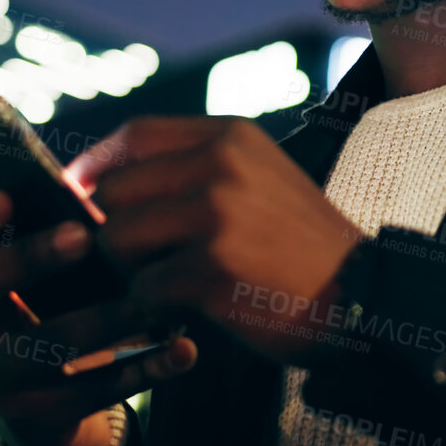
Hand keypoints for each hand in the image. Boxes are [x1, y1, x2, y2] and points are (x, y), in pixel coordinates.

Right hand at [0, 190, 198, 445]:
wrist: (46, 412)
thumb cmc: (50, 314)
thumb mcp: (36, 281)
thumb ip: (46, 238)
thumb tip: (89, 185)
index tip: (4, 195)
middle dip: (28, 257)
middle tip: (83, 235)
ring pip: (45, 345)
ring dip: (104, 318)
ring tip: (154, 295)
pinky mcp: (35, 419)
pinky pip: (94, 393)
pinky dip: (144, 369)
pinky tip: (184, 349)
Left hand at [69, 116, 364, 363]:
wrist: (365, 297)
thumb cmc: (303, 248)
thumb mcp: (261, 180)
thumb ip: (196, 170)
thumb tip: (101, 179)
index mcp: (233, 136)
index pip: (137, 135)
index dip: (97, 165)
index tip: (80, 194)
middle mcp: (222, 164)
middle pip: (115, 190)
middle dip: (114, 231)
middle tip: (143, 261)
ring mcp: (217, 214)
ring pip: (119, 239)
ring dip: (132, 272)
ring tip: (170, 285)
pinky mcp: (212, 267)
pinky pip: (145, 288)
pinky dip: (157, 307)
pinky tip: (189, 310)